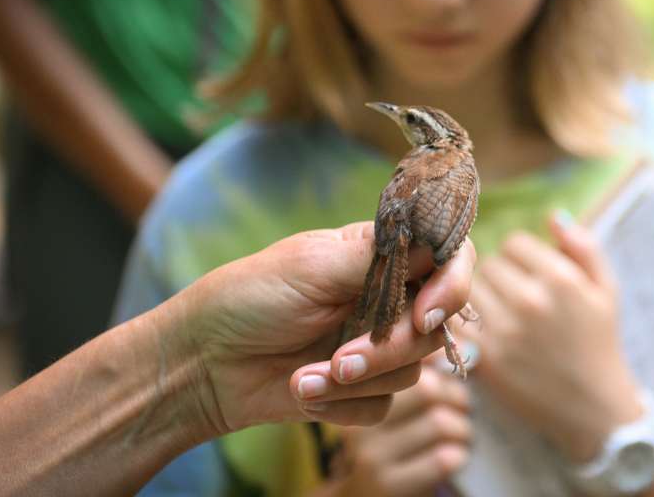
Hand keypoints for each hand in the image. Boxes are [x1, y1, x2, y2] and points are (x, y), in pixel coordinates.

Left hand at [172, 222, 476, 436]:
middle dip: (388, 349)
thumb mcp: (313, 267)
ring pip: (412, 372)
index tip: (424, 315)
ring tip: (305, 376)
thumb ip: (381, 259)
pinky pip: (383, 406)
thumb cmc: (248, 298)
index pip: (450, 259)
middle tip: (342, 358)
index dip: (451, 287)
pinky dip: (342, 405)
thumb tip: (440, 247)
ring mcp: (376, 345)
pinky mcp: (361, 391)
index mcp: (382, 255)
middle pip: (435, 326)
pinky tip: (302, 390)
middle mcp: (387, 298)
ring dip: (355, 380)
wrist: (202, 364)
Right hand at [327, 355, 472, 496]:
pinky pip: (443, 458)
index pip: (406, 359)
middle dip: (455, 397)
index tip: (448, 379)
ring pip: (441, 422)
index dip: (438, 369)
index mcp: (353, 389)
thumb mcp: (390, 399)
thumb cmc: (386, 440)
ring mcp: (368, 452)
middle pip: (428, 390)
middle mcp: (354, 414)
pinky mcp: (386, 483)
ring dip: (461, 429)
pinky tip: (453, 456)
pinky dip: (458, 455)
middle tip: (461, 406)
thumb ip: (408, 366)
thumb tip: (455, 337)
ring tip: (457, 432)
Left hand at [470, 212, 641, 461]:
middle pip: (487, 266)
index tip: (528, 276)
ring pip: (468, 292)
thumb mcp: (606, 290)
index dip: (519, 259)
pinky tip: (485, 336)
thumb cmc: (600, 343)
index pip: (513, 244)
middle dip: (498, 279)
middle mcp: (530, 301)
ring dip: (479, 301)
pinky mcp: (486, 359)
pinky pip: (459, 324)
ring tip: (499, 317)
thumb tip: (552, 215)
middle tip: (512, 299)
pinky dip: (467, 328)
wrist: (595, 409)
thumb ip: (584, 247)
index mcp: (560, 278)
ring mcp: (505, 331)